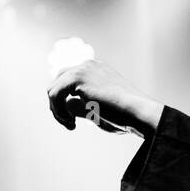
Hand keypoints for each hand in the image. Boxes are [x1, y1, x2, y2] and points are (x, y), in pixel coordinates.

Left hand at [46, 60, 163, 135]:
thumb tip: (67, 106)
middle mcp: (87, 65)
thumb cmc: (125, 116)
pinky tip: (71, 122)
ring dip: (57, 111)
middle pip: (57, 82)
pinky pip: (54, 94)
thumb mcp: (99, 110)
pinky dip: (57, 111)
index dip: (64, 103)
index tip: (73, 120)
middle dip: (57, 105)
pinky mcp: (78, 78)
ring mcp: (82, 69)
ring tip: (70, 124)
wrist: (137, 111)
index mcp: (95, 70)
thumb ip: (82, 106)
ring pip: (52, 89)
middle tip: (69, 123)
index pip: (67, 81)